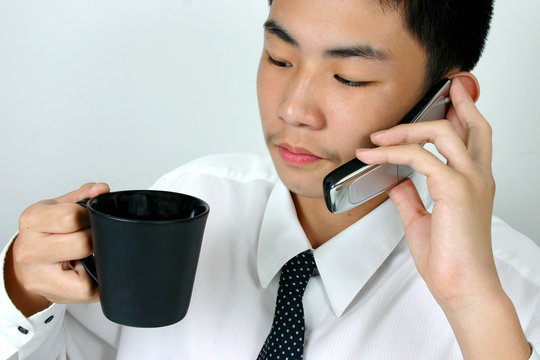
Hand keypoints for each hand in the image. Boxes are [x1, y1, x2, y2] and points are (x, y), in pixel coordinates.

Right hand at [5, 183, 109, 316]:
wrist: (23, 267)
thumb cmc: (43, 235)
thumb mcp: (57, 209)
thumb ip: (82, 197)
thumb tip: (102, 189)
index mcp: (33, 221)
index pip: (71, 216)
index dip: (90, 217)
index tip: (91, 219)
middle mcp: (31, 249)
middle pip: (82, 243)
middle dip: (95, 239)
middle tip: (93, 238)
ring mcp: (40, 276)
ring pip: (86, 274)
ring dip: (97, 263)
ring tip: (89, 255)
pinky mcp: (52, 295)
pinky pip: (87, 292)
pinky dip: (97, 283)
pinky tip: (89, 272)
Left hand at [355, 77, 530, 358]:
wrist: (461, 287)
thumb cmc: (449, 259)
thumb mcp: (421, 219)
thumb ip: (410, 196)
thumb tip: (395, 181)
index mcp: (473, 182)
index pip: (474, 138)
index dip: (464, 113)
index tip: (450, 98)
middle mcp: (477, 176)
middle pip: (473, 124)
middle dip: (455, 101)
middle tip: (440, 87)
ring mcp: (470, 180)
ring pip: (442, 132)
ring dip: (406, 129)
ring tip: (378, 136)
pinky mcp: (455, 189)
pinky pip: (420, 157)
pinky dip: (392, 153)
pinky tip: (372, 156)